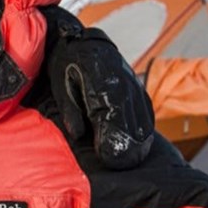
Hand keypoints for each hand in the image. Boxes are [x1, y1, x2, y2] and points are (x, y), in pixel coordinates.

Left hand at [42, 6, 154, 169]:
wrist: (81, 41)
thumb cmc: (66, 65)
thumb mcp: (61, 87)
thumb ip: (70, 111)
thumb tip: (77, 134)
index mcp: (103, 86)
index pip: (113, 120)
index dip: (112, 143)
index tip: (107, 159)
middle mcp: (123, 87)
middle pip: (133, 125)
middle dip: (127, 148)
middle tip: (119, 165)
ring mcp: (134, 87)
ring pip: (143, 120)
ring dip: (138, 142)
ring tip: (130, 159)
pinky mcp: (138, 89)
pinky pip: (147, 113)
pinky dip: (144, 129)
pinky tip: (139, 142)